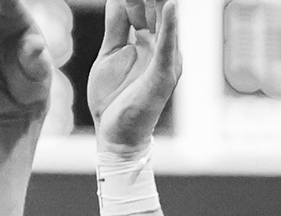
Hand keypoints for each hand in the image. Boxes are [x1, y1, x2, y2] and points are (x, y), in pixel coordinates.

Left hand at [87, 0, 180, 153]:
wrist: (114, 137)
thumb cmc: (113, 99)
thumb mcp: (110, 54)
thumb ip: (117, 26)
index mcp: (148, 39)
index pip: (144, 3)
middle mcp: (162, 46)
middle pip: (156, 5)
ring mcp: (165, 60)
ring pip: (165, 19)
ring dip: (161, 0)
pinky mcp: (163, 76)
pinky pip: (167, 48)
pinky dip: (169, 27)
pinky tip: (170, 5)